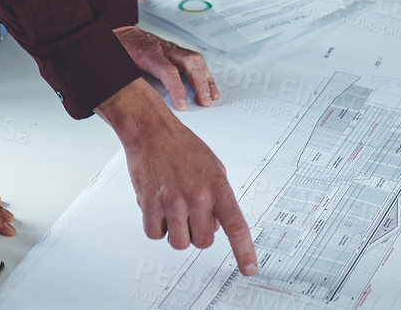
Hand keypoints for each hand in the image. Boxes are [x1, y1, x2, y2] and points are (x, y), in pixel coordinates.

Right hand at [97, 83, 256, 276]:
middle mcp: (197, 196)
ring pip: (180, 243)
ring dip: (177, 232)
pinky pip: (156, 235)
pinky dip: (157, 227)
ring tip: (174, 210)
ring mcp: (173, 202)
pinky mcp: (150, 204)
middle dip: (198, 232)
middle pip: (203, 242)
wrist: (151, 131)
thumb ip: (219, 197)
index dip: (244, 252)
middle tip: (191, 212)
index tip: (249, 269)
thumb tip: (216, 224)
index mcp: (217, 187)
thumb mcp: (213, 167)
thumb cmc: (182, 146)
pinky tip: (159, 208)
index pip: (236, 226)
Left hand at [114, 26, 218, 110]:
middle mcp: (162, 49)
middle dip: (199, 83)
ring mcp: (170, 49)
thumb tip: (136, 104)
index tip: (182, 105)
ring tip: (210, 98)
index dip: (176, 88)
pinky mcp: (175, 52)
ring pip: (195, 59)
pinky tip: (208, 87)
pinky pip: (194, 61)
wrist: (120, 35)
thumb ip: (128, 83)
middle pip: (188, 61)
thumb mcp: (119, 67)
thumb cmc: (118, 51)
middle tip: (203, 102)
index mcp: (147, 53)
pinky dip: (204, 75)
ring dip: (206, 79)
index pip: (167, 70)